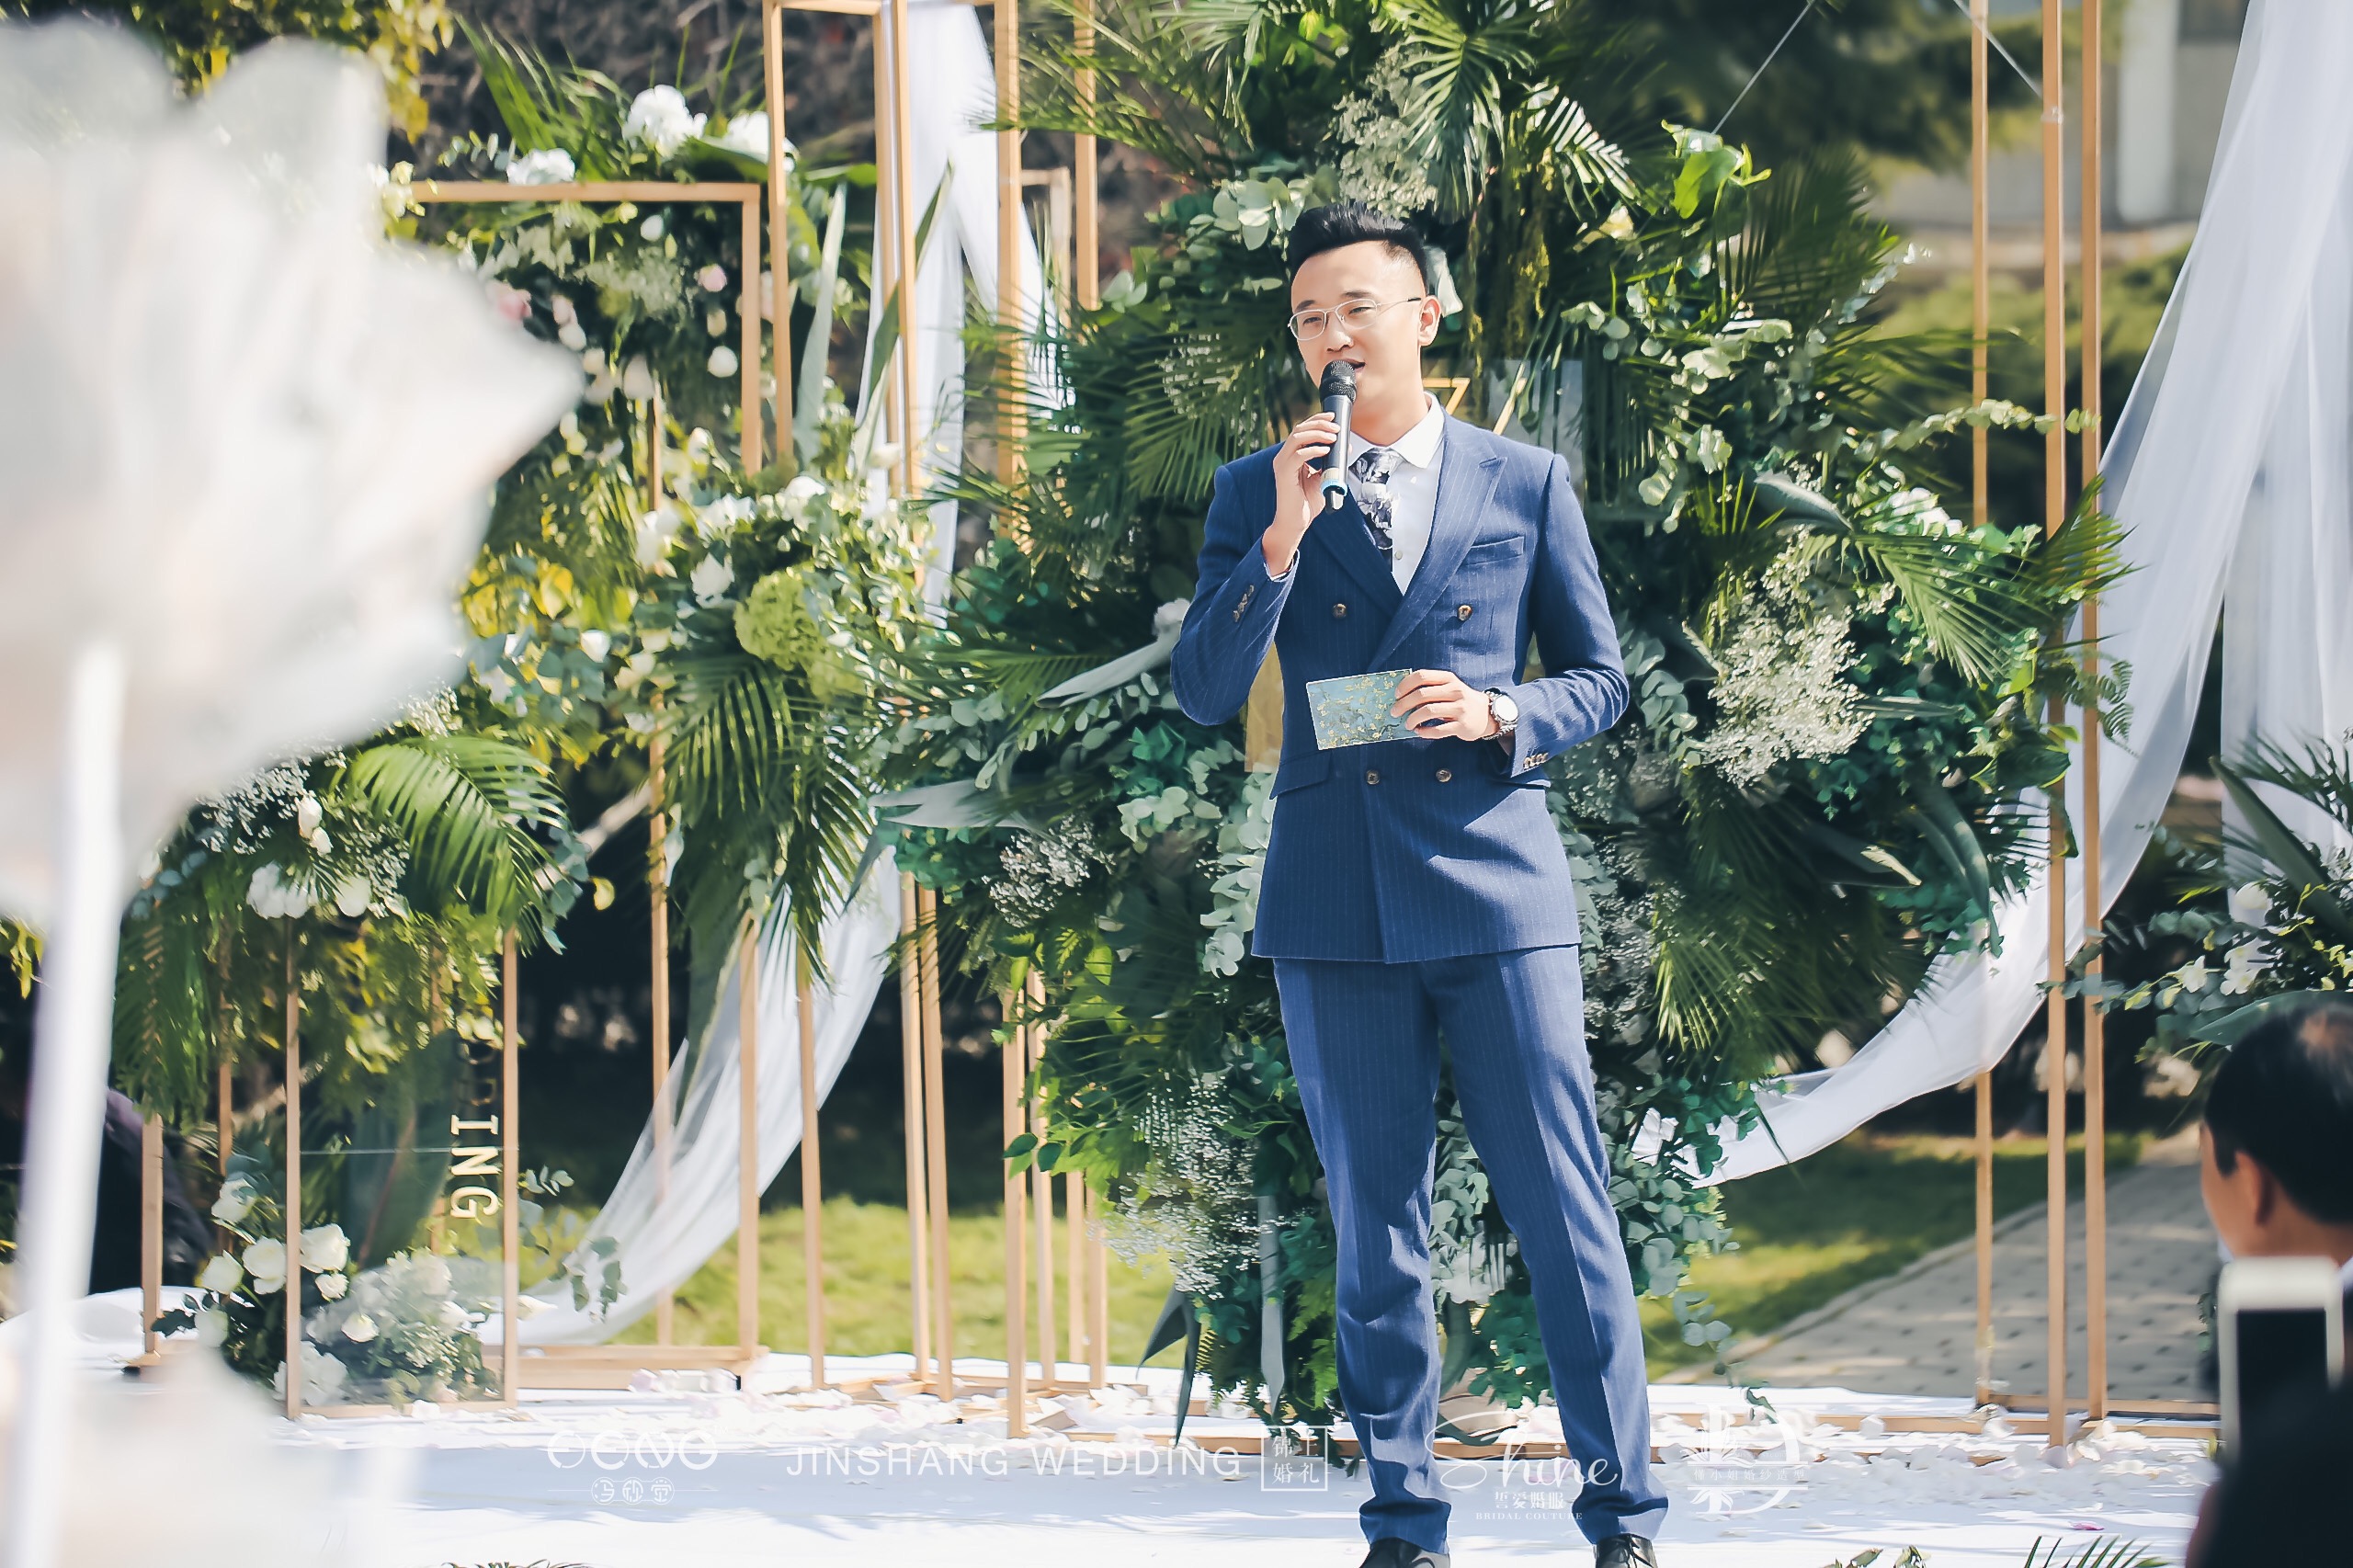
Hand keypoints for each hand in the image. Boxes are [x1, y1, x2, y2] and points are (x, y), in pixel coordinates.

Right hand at [1261, 410, 1342, 575]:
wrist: (1297, 522)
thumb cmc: (1308, 502)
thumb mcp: (1323, 477)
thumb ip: (1330, 462)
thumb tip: (1345, 448)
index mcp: (1291, 455)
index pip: (1302, 429)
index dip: (1317, 419)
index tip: (1333, 417)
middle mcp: (1284, 456)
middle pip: (1299, 429)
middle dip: (1320, 424)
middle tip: (1337, 427)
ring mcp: (1282, 464)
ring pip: (1297, 438)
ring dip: (1318, 434)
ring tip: (1333, 437)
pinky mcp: (1284, 474)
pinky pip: (1298, 455)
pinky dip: (1313, 450)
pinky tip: (1326, 450)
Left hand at [1392, 669, 1499, 741]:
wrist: (1485, 714)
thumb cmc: (1459, 700)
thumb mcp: (1449, 687)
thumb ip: (1430, 688)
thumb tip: (1400, 696)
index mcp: (1448, 679)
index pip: (1422, 676)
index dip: (1405, 685)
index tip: (1396, 695)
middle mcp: (1455, 691)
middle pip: (1422, 695)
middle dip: (1403, 704)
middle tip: (1394, 712)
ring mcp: (1460, 708)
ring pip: (1428, 711)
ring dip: (1412, 719)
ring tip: (1407, 724)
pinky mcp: (1462, 725)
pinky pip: (1437, 730)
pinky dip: (1424, 732)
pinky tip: (1419, 732)